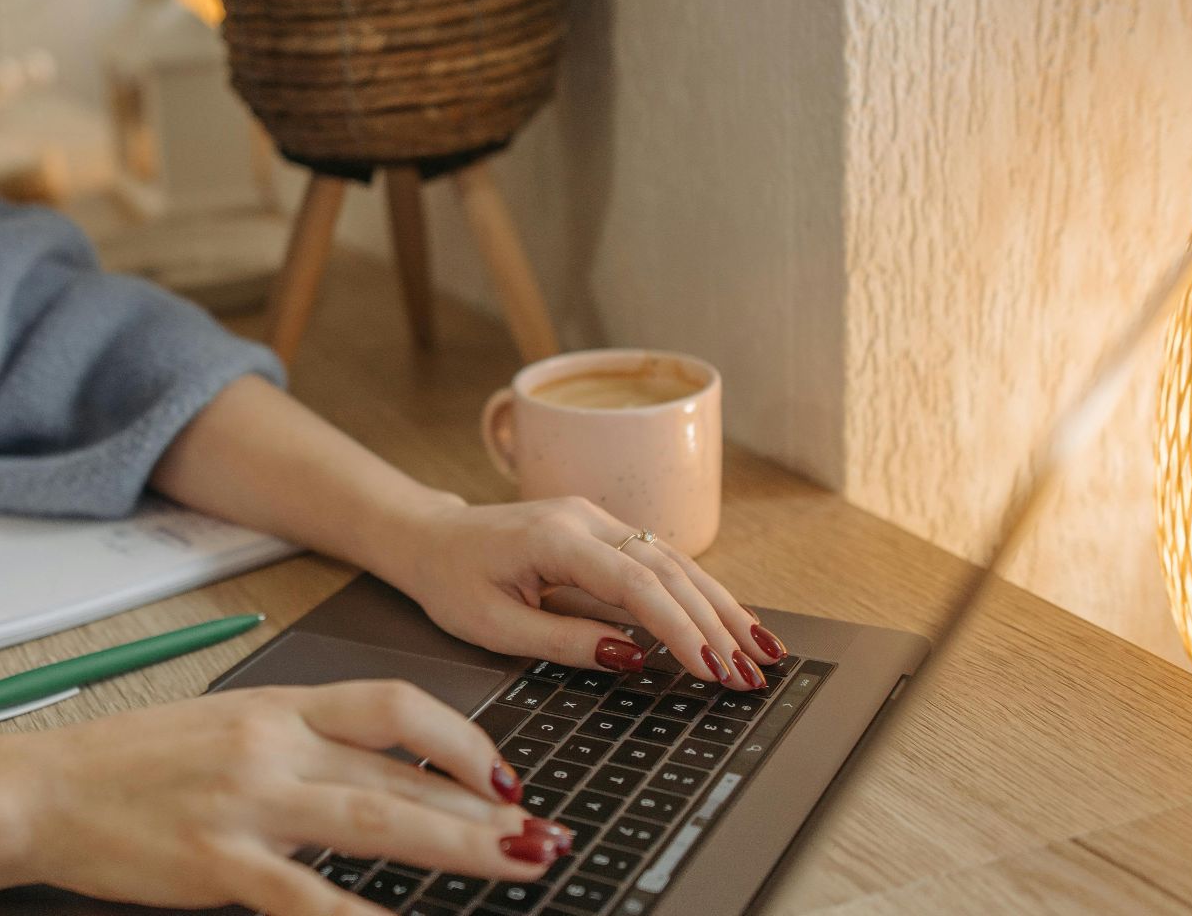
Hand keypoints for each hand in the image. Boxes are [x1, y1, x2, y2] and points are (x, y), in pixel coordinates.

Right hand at [0, 680, 575, 914]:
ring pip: (379, 821)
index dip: (463, 739)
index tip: (504, 775)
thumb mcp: (225, 728)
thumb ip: (299, 745)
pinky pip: (309, 897)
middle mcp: (274, 747)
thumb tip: (380, 778)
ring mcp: (248, 806)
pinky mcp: (218, 865)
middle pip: (405, 771)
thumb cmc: (133, 764)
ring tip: (520, 863)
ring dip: (461, 847)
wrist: (43, 790)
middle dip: (488, 806)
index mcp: (278, 705)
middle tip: (546, 834)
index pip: (395, 704)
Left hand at [368, 495, 786, 688]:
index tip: (713, 669)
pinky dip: (699, 593)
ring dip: (721, 607)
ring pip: (675, 561)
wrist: (428, 537)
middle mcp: (585, 518)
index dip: (681, 628)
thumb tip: (634, 656)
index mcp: (554, 538)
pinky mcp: (603, 530)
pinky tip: (731, 621)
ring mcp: (598, 518)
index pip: (635, 583)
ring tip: (763, 652)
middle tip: (752, 674)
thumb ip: (563, 641)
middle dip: (716, 624)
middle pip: (668, 569)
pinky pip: (661, 561)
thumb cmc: (451, 581)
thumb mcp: (492, 626)